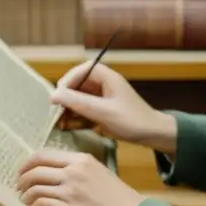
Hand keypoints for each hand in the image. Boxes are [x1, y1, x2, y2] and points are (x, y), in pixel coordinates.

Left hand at [16, 148, 143, 205]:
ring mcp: (70, 191)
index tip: (23, 170)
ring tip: (24, 199)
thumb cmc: (119, 198)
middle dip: (22, 177)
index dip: (29, 162)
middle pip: (36, 169)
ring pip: (35, 187)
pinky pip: (41, 204)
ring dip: (25, 193)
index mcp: (82, 160)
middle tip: (19, 185)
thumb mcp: (100, 172)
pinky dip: (33, 205)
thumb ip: (80, 169)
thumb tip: (59, 172)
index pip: (46, 154)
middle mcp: (73, 172)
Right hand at [52, 61, 176, 152]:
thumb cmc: (131, 121)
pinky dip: (77, 116)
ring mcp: (104, 97)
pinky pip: (85, 108)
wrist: (153, 135)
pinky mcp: (104, 109)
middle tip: (56, 111)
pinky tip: (69, 126)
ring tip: (60, 121)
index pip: (82, 70)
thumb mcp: (102, 112)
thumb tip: (53, 95)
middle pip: (79, 83)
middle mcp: (105, 84)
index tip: (58, 95)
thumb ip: (78, 103)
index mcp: (107, 78)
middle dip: (66, 96)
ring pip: (80, 97)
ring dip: (70, 108)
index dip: (68, 80)